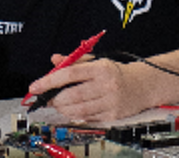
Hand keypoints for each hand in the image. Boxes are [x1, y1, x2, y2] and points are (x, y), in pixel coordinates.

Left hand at [26, 56, 145, 121]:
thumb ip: (73, 61)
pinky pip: (87, 118)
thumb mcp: (95, 61)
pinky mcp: (113, 115)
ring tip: (58, 104)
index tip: (35, 87)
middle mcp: (106, 85)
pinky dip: (74, 115)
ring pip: (78, 110)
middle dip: (54, 99)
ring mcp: (111, 102)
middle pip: (72, 95)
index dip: (49, 81)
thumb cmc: (114, 73)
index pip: (69, 74)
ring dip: (63, 109)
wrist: (143, 85)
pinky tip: (71, 110)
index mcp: (100, 68)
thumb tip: (54, 60)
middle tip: (47, 98)